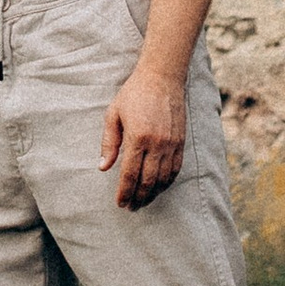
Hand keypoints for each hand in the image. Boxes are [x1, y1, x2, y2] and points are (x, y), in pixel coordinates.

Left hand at [99, 62, 187, 208]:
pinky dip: (167, 182)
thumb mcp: (113, 114)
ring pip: (163, 178)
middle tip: (131, 208)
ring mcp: (171, 144)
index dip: (125, 192)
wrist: (162, 77)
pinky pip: (175, 169)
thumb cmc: (134, 94)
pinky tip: (159, 188)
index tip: (120, 203)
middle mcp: (157, 144)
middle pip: (148, 181)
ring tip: (143, 201)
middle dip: (138, 198)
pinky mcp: (181, 142)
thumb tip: (103, 167)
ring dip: (153, 193)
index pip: (130, 174)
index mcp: (137, 137)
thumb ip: (109, 143)